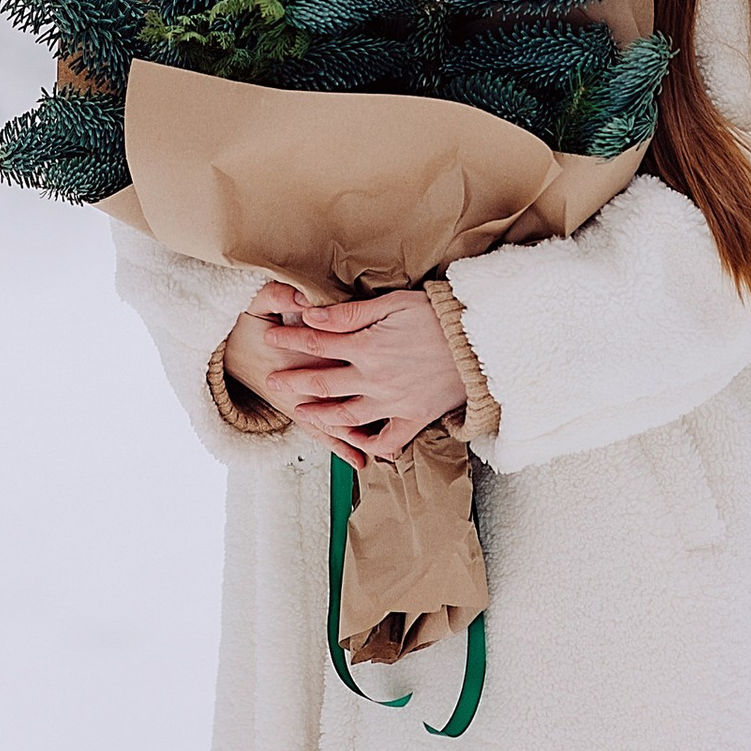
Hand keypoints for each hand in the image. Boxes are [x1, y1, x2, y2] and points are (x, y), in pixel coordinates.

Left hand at [222, 282, 465, 465]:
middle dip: (292, 382)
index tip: (270, 336)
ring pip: (344, 417)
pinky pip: (384, 440)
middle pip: (321, 384)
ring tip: (302, 414)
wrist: (480, 342)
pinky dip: (367, 445)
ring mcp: (392, 403)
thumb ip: (350, 314)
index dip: (289, 340)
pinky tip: (354, 444)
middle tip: (272, 382)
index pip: (315, 345)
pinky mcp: (413, 419)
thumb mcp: (393, 304)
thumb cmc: (437, 316)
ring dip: (319, 416)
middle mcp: (373, 380)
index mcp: (366, 347)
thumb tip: (311, 315)